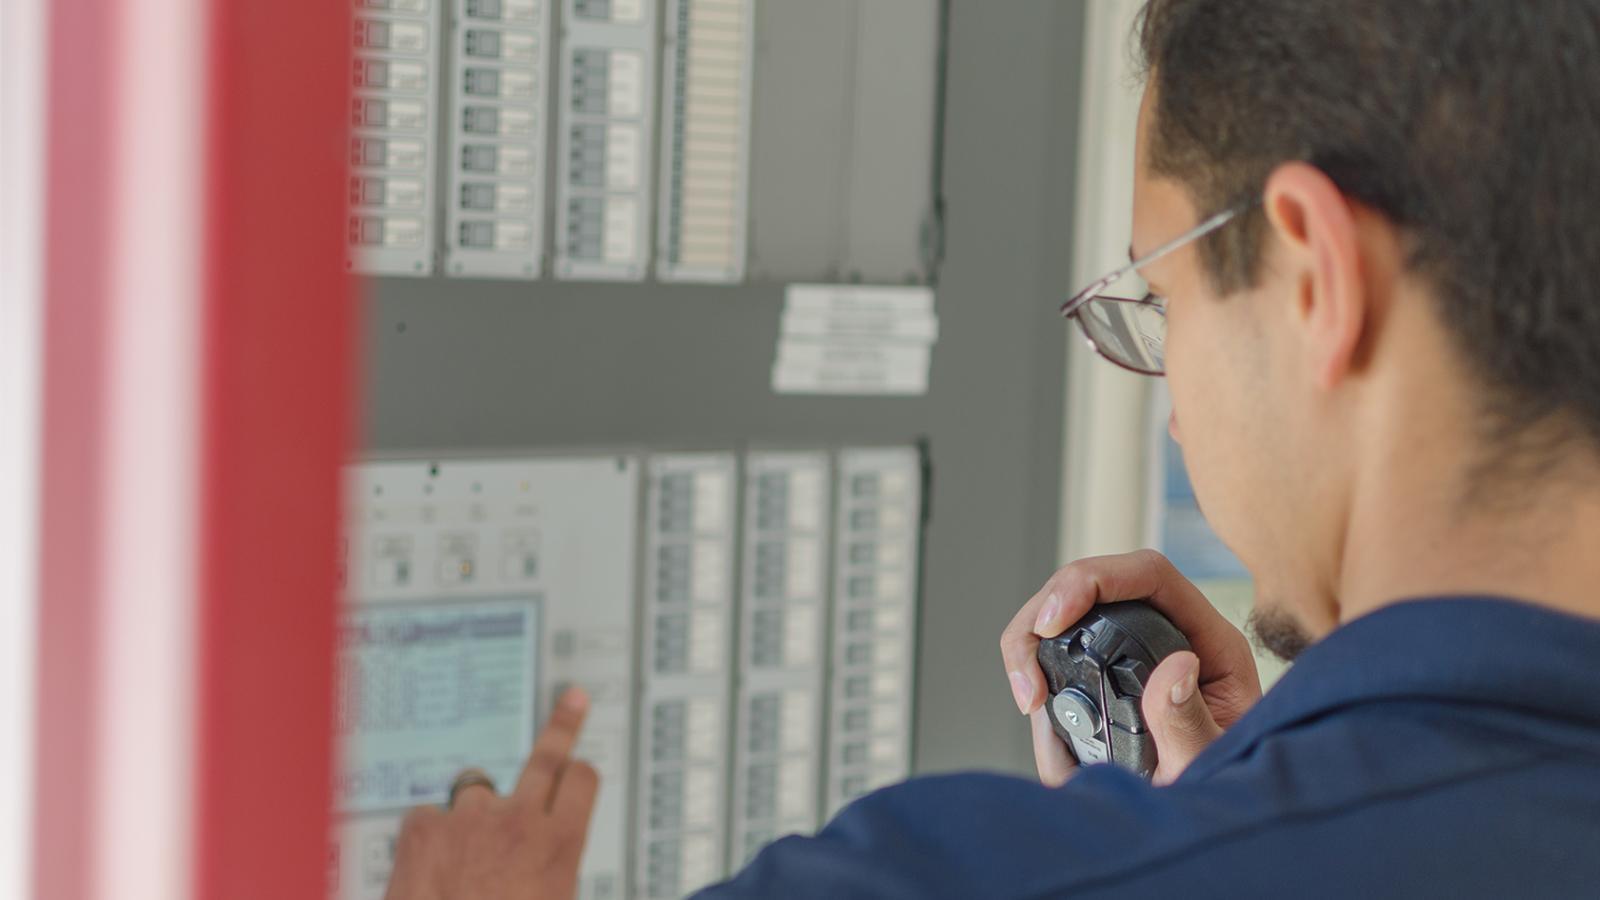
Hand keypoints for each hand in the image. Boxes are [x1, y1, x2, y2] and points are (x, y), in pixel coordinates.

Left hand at [384, 687, 600, 899]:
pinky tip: (428, 872)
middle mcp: (519, 821)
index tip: (581, 760)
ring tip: (463, 863)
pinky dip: (429, 838)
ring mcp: (469, 818)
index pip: (583, 779)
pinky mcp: (423, 825)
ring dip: (473, 817)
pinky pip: (430, 817)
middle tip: (573, 701)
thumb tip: (549, 869)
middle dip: (564, 725)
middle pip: (547, 756)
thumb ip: (551, 877)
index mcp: (560, 845)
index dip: (580, 773)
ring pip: (477, 792)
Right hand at [1000, 550, 1261, 785]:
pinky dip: (1036, 682)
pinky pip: (1058, 656)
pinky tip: (1041, 716)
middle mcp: (1170, 635)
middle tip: (1027, 681)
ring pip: (1065, 620)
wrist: (1219, 820)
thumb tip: (1175, 669)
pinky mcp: (1107, 675)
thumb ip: (1193, 723)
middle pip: (1090, 587)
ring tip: (1031, 705)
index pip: (1148, 576)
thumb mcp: (1214, 762)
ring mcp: (1133, 652)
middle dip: (1041, 622)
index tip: (1054, 621)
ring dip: (1031, 654)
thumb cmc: (1224, 786)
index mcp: (1211, 643)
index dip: (1092, 582)